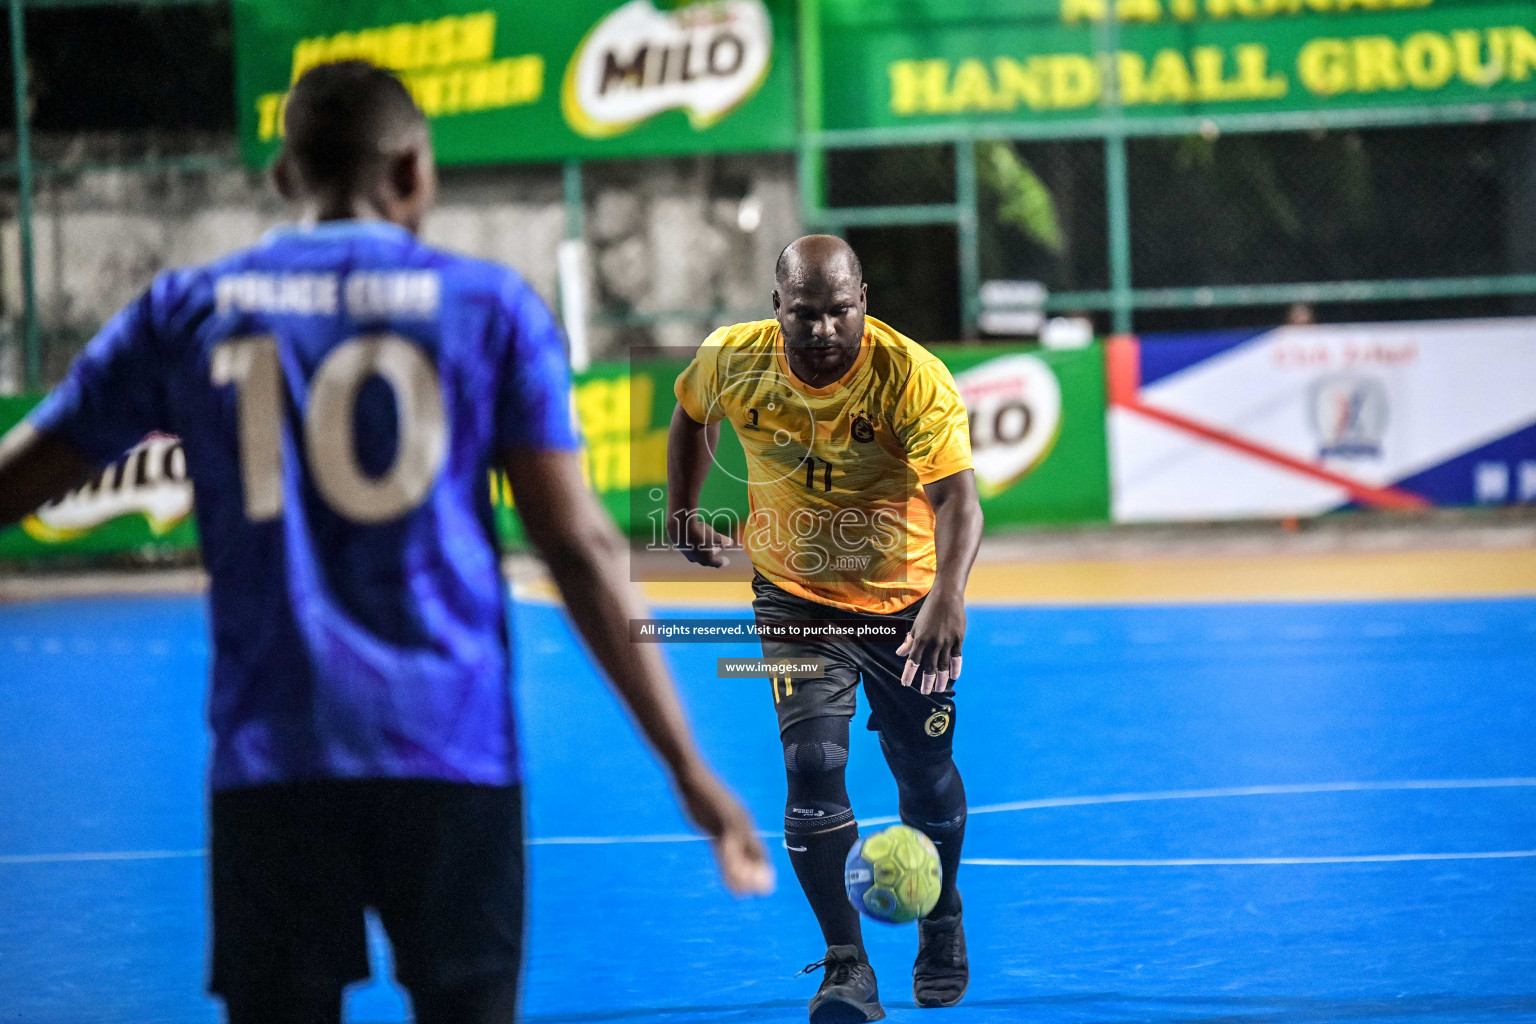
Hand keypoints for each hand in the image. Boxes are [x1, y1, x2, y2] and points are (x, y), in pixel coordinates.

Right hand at [671, 511, 731, 567]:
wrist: (680, 528)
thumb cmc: (700, 533)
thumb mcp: (714, 536)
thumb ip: (722, 541)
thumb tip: (730, 543)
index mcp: (706, 559)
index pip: (717, 563)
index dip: (723, 561)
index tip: (727, 561)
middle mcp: (697, 560)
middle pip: (708, 558)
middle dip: (715, 552)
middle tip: (720, 547)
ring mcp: (688, 555)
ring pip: (699, 553)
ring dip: (706, 548)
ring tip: (710, 541)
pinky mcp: (682, 548)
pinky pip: (693, 548)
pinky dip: (698, 544)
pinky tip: (699, 537)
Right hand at [676, 764, 774, 895]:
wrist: (693, 776)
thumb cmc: (702, 794)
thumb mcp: (714, 815)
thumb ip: (720, 830)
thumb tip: (722, 838)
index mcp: (744, 820)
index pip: (759, 847)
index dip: (763, 865)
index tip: (766, 881)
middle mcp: (743, 823)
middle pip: (757, 853)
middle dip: (760, 873)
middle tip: (764, 893)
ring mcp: (732, 824)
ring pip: (743, 855)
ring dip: (746, 876)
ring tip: (747, 895)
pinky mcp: (719, 825)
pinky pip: (727, 852)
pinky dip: (730, 869)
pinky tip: (731, 882)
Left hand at [896, 590, 964, 694]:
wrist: (947, 596)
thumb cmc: (929, 610)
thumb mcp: (916, 625)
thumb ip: (909, 640)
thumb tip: (900, 653)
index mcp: (920, 639)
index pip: (912, 661)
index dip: (908, 673)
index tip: (905, 683)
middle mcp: (933, 643)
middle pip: (929, 667)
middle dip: (926, 682)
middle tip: (925, 692)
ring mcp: (947, 641)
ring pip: (944, 665)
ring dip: (941, 679)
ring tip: (939, 689)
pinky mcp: (958, 639)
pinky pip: (957, 657)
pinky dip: (955, 668)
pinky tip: (954, 677)